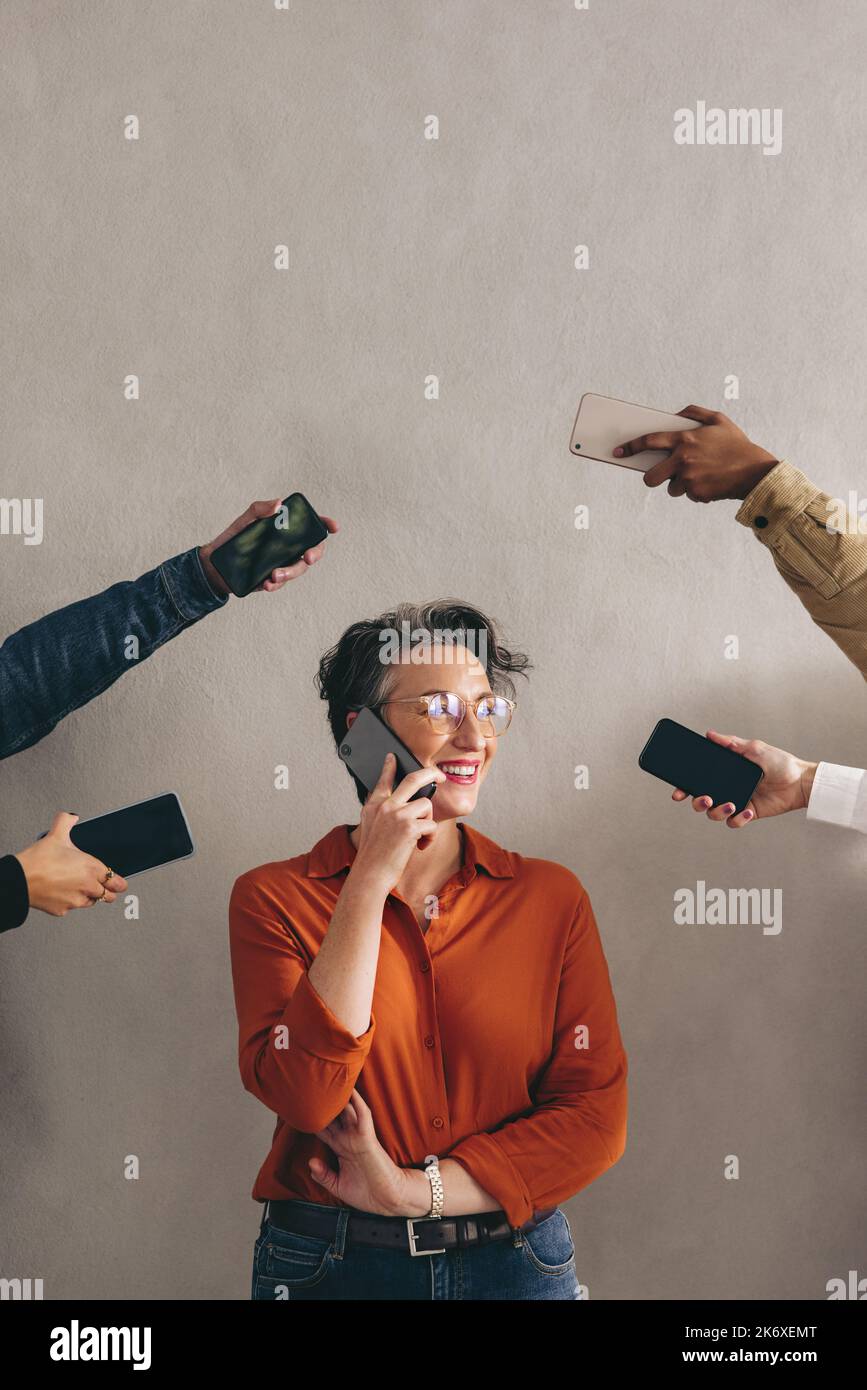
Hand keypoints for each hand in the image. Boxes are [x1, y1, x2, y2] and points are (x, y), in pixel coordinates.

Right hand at [15, 812, 128, 914]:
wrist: (20, 880)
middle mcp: (87, 886)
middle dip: (107, 891)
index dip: (119, 882)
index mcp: (91, 868)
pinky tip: (63, 893)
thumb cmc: (38, 861)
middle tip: (106, 888)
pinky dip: (69, 902)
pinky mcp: (62, 910)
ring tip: (81, 888)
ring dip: (90, 897)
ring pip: (91, 902)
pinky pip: (71, 908)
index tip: (120, 883)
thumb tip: (71, 816)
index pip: (116, 880)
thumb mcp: (56, 834)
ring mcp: (75, 900)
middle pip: (108, 895)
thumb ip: (66, 822)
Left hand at [198, 500, 337, 596]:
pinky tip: (267, 584)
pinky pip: (280, 583)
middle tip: (307, 558)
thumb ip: (260, 509)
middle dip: (314, 554)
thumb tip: (278, 504)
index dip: (325, 525)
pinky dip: (276, 584)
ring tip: (274, 575)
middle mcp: (287, 547)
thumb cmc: (233, 538)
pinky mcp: (272, 579)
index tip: (333, 527)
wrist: (215, 564)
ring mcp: (282, 563)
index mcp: (285, 530)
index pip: (310, 526)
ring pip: (297, 569)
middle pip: (311, 550)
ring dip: (290, 573)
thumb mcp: (245, 520)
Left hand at [309, 1088, 425, 1215]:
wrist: (388, 1201)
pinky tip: (351, 1091)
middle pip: (333, 1115)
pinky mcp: (368, 1138)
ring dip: (340, 1097)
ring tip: (328, 1080)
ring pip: (347, 1110)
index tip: (299, 1109)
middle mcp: (348, 1139)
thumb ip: (323, 1175)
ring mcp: (358, 1137)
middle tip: (311, 1087)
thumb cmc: (367, 1193)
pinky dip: (358, 1103)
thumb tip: (310, 1161)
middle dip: (323, 1103)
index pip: (324, 1129)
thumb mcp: (338, 1186)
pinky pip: (363, 1116)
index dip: (312, 1119)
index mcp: (341, 1148)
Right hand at [352, 753, 446, 889]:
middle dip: (430, 773)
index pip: (383, 780)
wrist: (370, 875)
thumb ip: (382, 813)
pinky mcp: (409, 827)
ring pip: (426, 805)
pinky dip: (429, 838)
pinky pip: (431, 825)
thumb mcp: (370, 828)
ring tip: (420, 837)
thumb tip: (403, 803)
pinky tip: (419, 847)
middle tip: (439, 775)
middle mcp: (384, 806)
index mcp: (373, 806)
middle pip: (413, 779)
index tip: (393, 756)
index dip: (389, 766)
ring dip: (428, 821)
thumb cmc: (373, 857)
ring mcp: (397, 815)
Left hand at [613, 405, 778, 501]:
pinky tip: (711, 482)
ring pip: (671, 488)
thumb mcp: (719, 420)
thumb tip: (675, 413)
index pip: (648, 441)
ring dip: (680, 485)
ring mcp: (689, 478)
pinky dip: (696, 491)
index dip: (630, 447)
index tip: (618, 452)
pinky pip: (688, 495)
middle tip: (658, 475)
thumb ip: (694, 412)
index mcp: (684, 439)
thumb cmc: (736, 444)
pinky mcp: (697, 493)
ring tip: (700, 475)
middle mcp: (683, 459)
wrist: (755, 471)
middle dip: (650, 477)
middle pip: (650, 476)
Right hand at [671, 730, 816, 827]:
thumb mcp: (754, 748)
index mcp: (725, 772)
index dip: (685, 786)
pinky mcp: (748, 814)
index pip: (699, 780)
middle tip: (705, 798)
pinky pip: (734, 822)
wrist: (800, 781)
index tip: (678, 792)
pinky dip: (737, 820)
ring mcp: (737, 801)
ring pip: (714, 814)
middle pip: (701, 800)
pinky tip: (746, 812)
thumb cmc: (780, 762)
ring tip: (731, 804)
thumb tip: (709, 734)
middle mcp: (728, 787)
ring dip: (718, 811)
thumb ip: (731, 743)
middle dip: (697, 802)